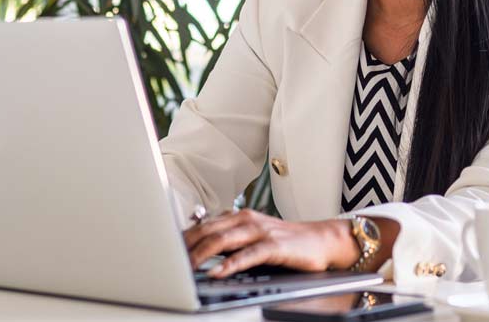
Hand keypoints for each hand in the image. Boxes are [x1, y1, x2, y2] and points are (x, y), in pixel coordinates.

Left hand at [183, 209, 359, 278]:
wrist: (321, 240)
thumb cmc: (286, 241)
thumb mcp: (253, 235)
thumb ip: (230, 237)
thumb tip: (200, 246)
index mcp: (238, 216)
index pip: (203, 225)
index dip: (183, 238)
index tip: (167, 250)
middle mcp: (246, 219)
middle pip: (208, 231)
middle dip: (186, 247)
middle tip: (170, 261)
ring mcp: (260, 231)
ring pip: (222, 240)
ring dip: (201, 255)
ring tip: (187, 267)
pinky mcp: (274, 246)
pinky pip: (247, 255)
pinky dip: (230, 264)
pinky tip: (218, 272)